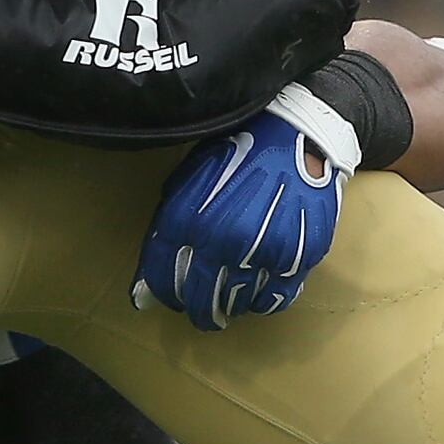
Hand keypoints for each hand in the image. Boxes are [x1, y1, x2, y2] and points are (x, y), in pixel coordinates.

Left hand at [134, 105, 347, 330]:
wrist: (299, 134)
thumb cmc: (239, 151)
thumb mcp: (190, 178)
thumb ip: (167, 226)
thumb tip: (145, 286)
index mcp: (190, 219)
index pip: (162, 277)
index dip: (160, 292)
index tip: (165, 296)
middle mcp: (224, 242)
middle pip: (199, 300)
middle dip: (196, 309)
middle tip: (199, 309)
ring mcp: (263, 253)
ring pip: (237, 303)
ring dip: (230, 304)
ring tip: (231, 293)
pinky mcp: (298, 258)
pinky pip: (274, 298)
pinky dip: (263, 300)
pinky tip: (258, 290)